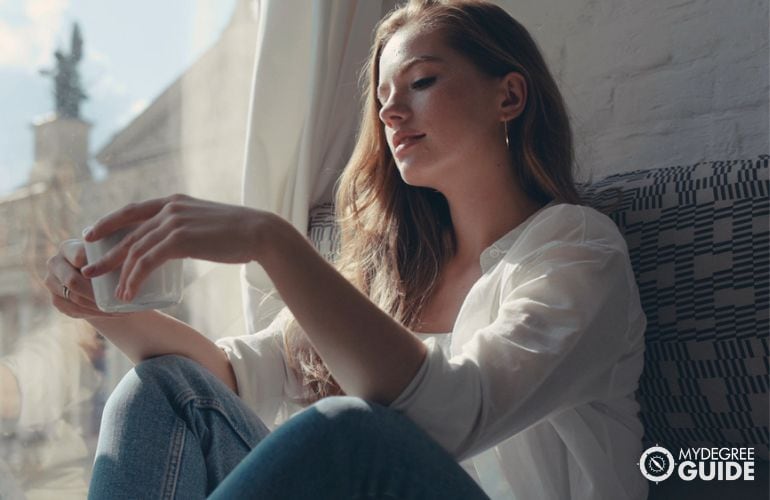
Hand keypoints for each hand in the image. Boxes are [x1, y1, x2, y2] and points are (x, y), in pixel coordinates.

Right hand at [44, 239, 133, 319]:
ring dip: (99, 306)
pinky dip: (95, 313)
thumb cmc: (107, 261)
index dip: (95, 267)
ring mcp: (52, 283)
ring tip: (121, 309)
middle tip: (120, 298)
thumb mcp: (111, 252)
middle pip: (72, 281)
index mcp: (67, 248)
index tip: (116, 275)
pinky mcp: (56, 301)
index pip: (78, 257)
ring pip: (75, 298)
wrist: (93, 279)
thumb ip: (115, 251)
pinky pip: (75, 309)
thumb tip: (130, 255)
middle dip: (97, 292)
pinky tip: (111, 313)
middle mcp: (55, 264)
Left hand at [81, 194, 267, 301]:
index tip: (91, 235)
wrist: (260, 233)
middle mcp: (169, 208)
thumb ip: (189, 227)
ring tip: (113, 293)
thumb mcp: (206, 222)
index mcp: (174, 202)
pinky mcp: (180, 241)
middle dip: (105, 253)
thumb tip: (182, 242)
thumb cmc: (238, 232)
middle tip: (89, 270)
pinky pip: (148, 262)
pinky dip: (135, 279)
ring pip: (135, 250)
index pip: (132, 211)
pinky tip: (129, 293)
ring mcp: (174, 223)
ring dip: (120, 274)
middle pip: (128, 232)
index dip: (108, 223)